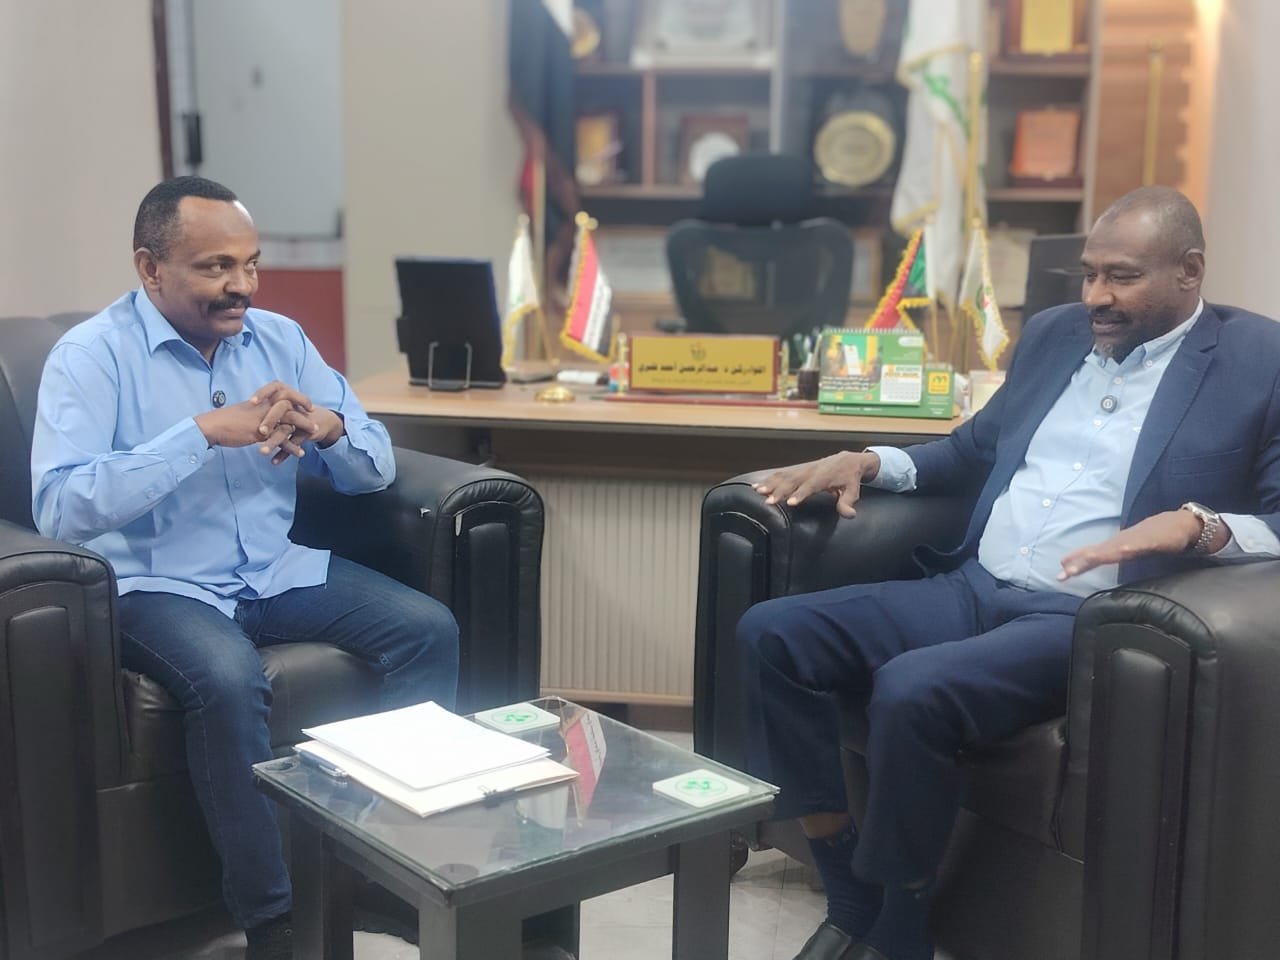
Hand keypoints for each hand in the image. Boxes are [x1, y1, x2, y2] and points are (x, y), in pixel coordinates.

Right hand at [194, 397, 307, 456]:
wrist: (211, 426)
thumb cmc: (225, 420)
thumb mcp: (244, 412)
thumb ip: (257, 412)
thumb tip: (263, 414)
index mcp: (260, 401)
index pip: (283, 393)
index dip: (297, 397)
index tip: (306, 404)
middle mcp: (263, 407)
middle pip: (290, 404)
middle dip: (304, 410)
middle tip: (314, 417)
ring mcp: (262, 419)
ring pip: (289, 420)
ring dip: (304, 427)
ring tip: (314, 434)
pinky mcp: (260, 433)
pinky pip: (281, 440)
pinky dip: (291, 447)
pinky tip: (300, 453)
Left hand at [250, 381, 343, 451]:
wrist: (322, 420)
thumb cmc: (297, 413)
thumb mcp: (282, 406)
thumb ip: (265, 406)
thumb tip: (242, 409)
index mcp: (285, 397)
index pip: (275, 388)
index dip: (263, 393)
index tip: (251, 402)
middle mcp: (293, 407)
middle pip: (281, 409)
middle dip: (270, 420)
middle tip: (260, 431)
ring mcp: (301, 420)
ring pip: (286, 430)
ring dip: (273, 442)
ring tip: (262, 452)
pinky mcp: (308, 432)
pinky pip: (294, 443)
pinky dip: (284, 454)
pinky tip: (274, 462)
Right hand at [752, 451, 880, 517]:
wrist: (847, 460)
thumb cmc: (849, 478)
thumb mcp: (853, 491)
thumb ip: (848, 503)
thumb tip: (849, 515)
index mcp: (824, 477)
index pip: (811, 485)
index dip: (800, 493)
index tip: (790, 502)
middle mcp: (810, 471)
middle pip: (793, 480)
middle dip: (780, 490)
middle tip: (768, 501)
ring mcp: (802, 469)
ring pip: (783, 476)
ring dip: (770, 484)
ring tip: (757, 492)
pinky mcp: (797, 470)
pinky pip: (780, 474)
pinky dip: (768, 479)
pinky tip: (756, 486)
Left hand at [1057, 509, 1220, 580]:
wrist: (1184, 524)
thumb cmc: (1157, 536)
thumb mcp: (1133, 548)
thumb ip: (1117, 555)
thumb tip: (1101, 563)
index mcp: (1118, 545)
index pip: (1094, 555)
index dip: (1077, 562)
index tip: (1061, 572)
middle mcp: (1124, 541)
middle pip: (1099, 553)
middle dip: (1082, 562)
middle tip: (1064, 572)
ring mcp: (1138, 539)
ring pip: (1116, 549)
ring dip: (1100, 555)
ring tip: (1086, 560)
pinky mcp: (1155, 539)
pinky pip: (1141, 544)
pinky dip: (1130, 547)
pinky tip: (1122, 550)